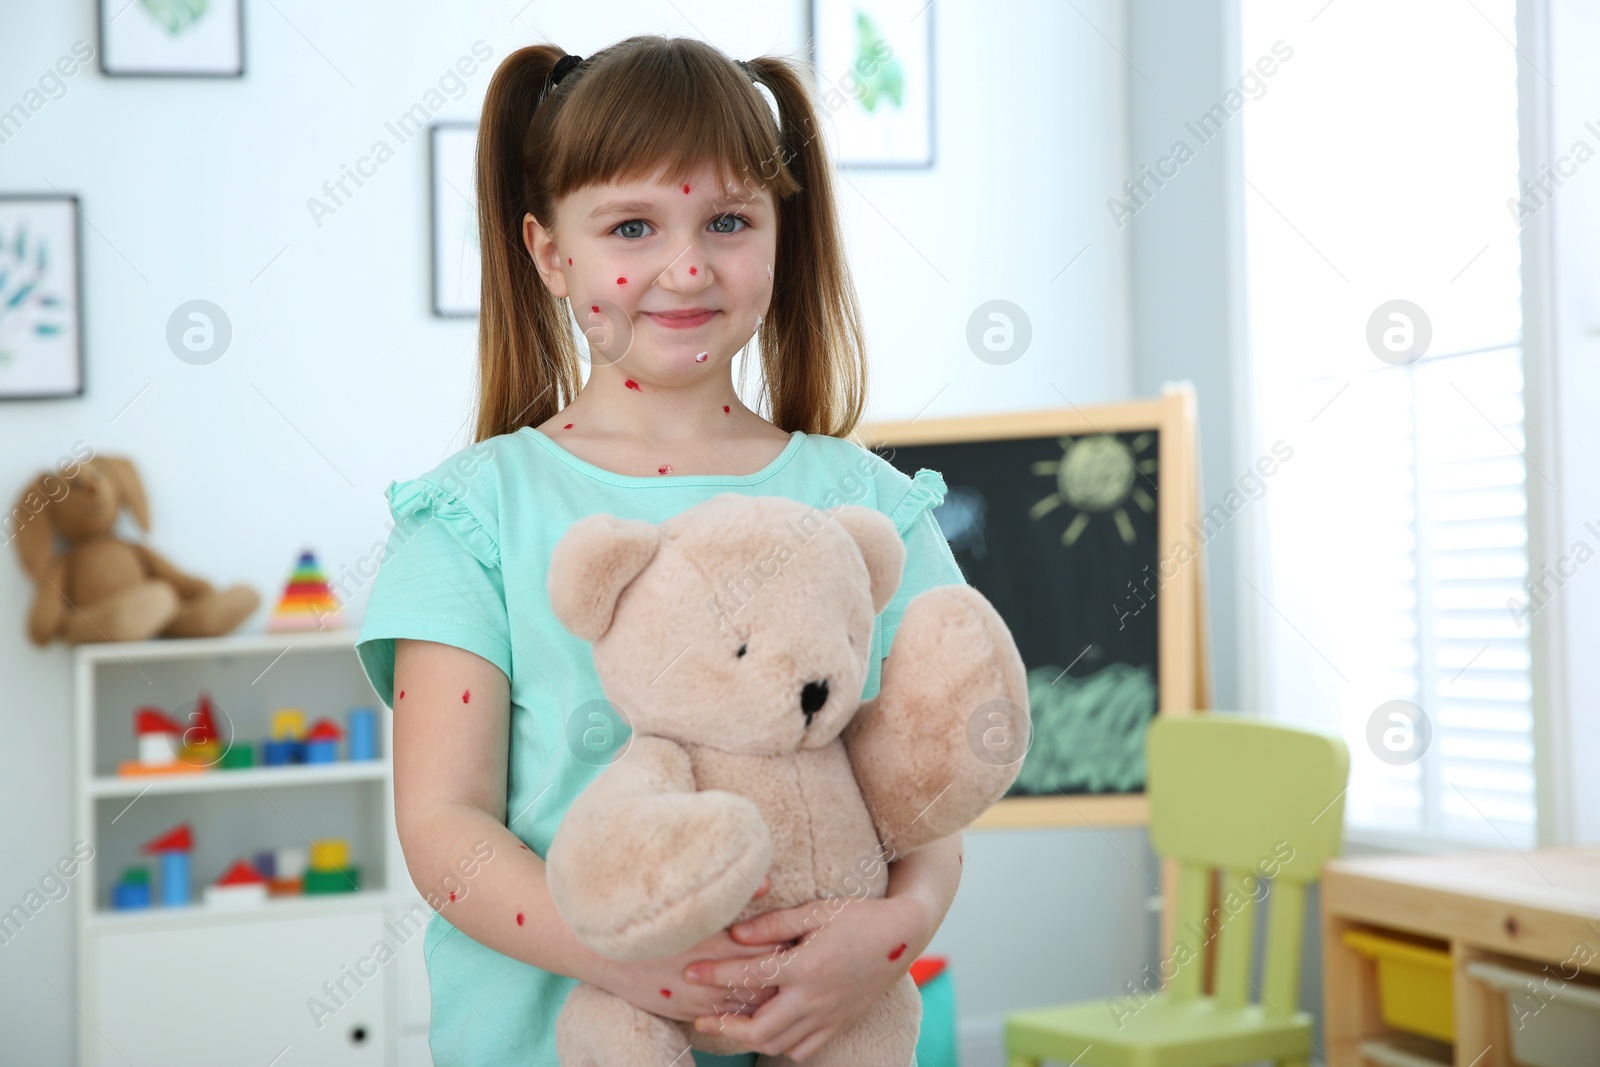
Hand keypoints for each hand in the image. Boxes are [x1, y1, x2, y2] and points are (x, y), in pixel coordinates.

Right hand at [589, 877, 779, 1023]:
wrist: (600, 949)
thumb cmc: (644, 916)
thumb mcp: (685, 901)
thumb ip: (728, 894)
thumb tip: (766, 884)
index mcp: (710, 945)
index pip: (763, 951)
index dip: (784, 944)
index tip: (798, 934)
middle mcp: (706, 977)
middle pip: (760, 982)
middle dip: (782, 972)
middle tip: (800, 960)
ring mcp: (694, 1000)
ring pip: (745, 1005)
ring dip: (765, 994)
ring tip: (784, 981)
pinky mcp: (684, 1013)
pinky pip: (723, 1017)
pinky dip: (742, 1010)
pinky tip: (754, 1001)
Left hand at [681, 892, 930, 1059]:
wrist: (903, 934)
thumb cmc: (858, 915)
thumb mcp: (815, 911)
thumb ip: (773, 925)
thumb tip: (734, 935)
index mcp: (806, 966)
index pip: (748, 976)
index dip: (714, 974)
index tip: (689, 972)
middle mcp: (815, 998)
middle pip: (760, 1030)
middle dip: (725, 1026)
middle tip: (702, 1017)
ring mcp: (829, 1015)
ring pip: (779, 1045)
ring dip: (750, 1038)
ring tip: (730, 1024)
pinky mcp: (840, 1023)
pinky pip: (804, 1049)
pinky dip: (782, 1045)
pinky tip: (771, 1030)